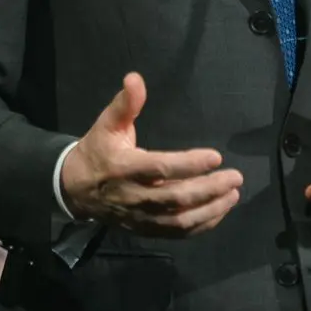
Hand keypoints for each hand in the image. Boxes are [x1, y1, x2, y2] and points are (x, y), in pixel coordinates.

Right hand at [60, 73, 242, 236]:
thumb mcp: (106, 124)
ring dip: (210, 209)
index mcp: (124, 168)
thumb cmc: (98, 151)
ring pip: (179, 220)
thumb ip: (125, 104)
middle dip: (209, 189)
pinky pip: (176, 232)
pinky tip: (219, 210)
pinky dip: (201, 225)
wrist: (75, 189)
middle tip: (235, 177)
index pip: (161, 168)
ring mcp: (140, 217)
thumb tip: (135, 78)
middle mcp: (134, 196)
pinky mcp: (146, 229)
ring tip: (233, 194)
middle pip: (176, 198)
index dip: (189, 164)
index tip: (215, 156)